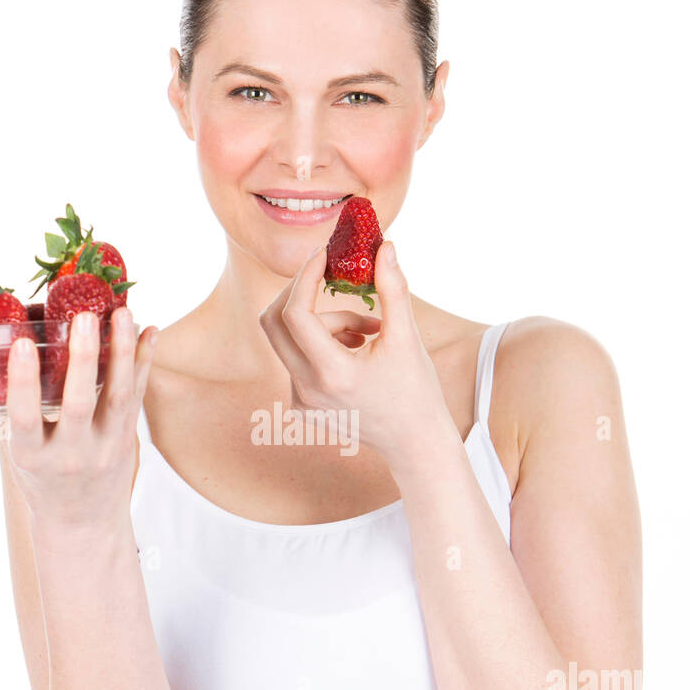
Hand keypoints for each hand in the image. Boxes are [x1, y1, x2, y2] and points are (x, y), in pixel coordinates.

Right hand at [0, 307, 158, 533]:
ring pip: (117, 395)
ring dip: (122, 351)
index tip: (20, 344)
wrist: (83, 524)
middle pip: (79, 403)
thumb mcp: (19, 455)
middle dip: (82, 358)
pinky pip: (138, 396)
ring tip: (122, 312)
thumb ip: (10, 414)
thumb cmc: (42, 481)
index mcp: (34, 457)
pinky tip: (150, 331)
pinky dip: (145, 362)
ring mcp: (105, 447)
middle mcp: (71, 454)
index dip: (23, 381)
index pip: (26, 417)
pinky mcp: (129, 439)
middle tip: (84, 316)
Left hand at [258, 240, 452, 466]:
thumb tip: (384, 245)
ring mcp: (300, 402)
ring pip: (292, 340)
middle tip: (325, 275)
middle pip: (273, 323)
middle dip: (298, 292)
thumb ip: (393, 289)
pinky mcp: (300, 407)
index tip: (323, 255)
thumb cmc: (415, 390)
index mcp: (334, 375)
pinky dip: (323, 345)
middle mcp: (307, 391)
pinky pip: (297, 360)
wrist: (414, 443)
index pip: (296, 314)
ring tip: (368, 333)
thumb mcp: (406, 338)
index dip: (305, 277)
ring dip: (326, 323)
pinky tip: (356, 354)